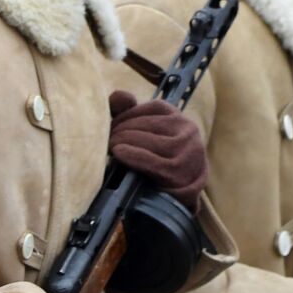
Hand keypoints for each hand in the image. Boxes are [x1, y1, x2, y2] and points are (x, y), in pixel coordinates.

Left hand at [107, 91, 207, 211]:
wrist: (176, 197)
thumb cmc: (157, 161)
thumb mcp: (147, 135)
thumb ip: (130, 113)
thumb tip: (118, 95)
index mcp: (179, 118)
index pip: (149, 108)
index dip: (125, 116)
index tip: (110, 126)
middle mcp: (188, 130)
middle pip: (146, 125)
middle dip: (121, 130)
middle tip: (105, 140)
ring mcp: (187, 151)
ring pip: (147, 140)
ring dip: (123, 142)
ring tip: (110, 148)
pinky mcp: (179, 171)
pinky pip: (150, 160)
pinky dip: (131, 155)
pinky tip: (118, 154)